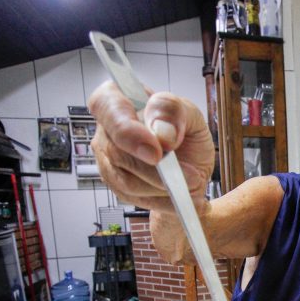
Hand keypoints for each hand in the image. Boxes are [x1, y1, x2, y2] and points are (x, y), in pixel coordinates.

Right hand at [88, 81, 214, 210]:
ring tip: (193, 183)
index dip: (127, 130)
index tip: (156, 151)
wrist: (190, 165)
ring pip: (127, 181)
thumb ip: (174, 112)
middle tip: (190, 175)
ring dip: (164, 187)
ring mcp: (107, 160)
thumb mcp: (189, 113)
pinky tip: (184, 199)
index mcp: (116, 98)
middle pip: (119, 152)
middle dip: (157, 170)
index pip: (107, 106)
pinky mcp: (117, 185)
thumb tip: (161, 132)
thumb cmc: (183, 132)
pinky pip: (136, 199)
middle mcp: (106, 130)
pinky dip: (164, 202)